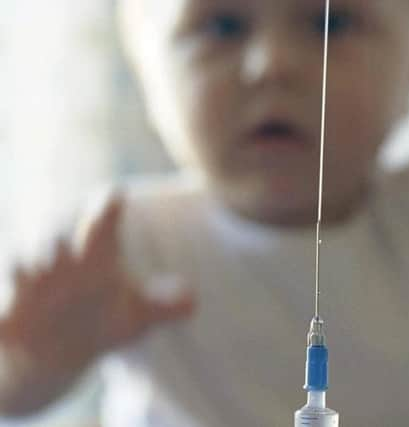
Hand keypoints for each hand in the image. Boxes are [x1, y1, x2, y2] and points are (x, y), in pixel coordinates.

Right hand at [0, 196, 196, 414]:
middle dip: (55, 240)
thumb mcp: (136, 319)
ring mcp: (30, 282)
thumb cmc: (102, 322)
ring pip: (18, 262)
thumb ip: (165, 307)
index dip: (107, 208)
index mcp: (95, 256)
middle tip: (62, 244)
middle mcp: (61, 262)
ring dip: (21, 266)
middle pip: (54, 239)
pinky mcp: (6, 308)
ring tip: (28, 269)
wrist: (60, 352)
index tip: (115, 195)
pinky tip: (2, 322)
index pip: (103, 223)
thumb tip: (193, 301)